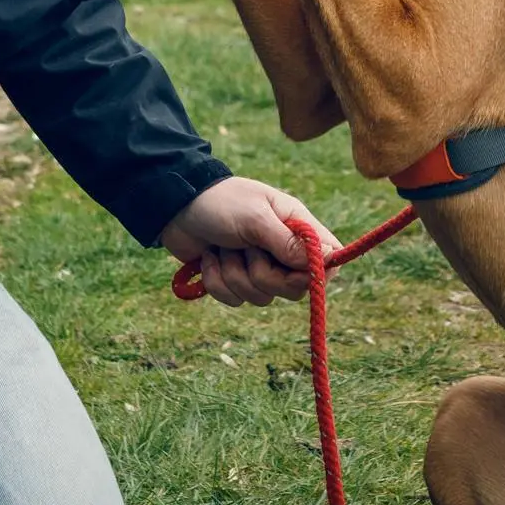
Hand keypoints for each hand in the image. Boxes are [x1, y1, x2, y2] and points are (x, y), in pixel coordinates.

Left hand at [163, 177, 329, 305]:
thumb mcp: (255, 218)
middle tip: (247, 251)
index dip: (316, 273)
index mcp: (296, 227)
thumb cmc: (220, 203)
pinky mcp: (235, 280)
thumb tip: (327, 261)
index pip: (329, 260)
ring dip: (234, 274)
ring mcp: (259, 267)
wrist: (175, 207)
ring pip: (262, 298)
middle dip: (264, 276)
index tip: (294, 270)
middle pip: (294, 289)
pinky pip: (235, 300)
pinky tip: (209, 258)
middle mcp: (282, 250)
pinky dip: (217, 281)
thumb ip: (288, 242)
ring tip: (223, 248)